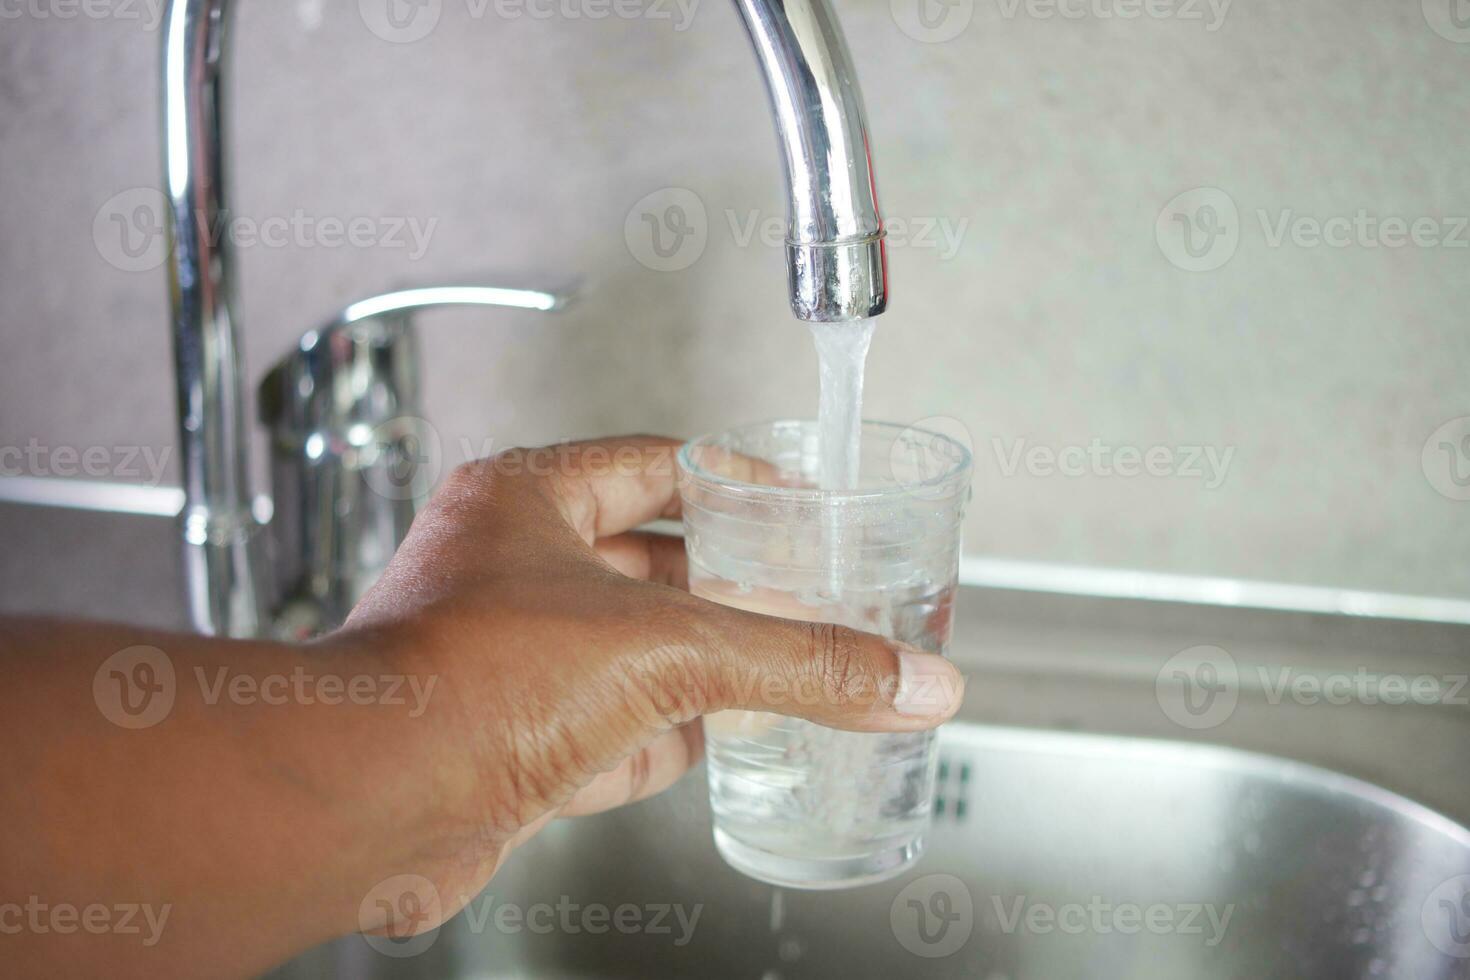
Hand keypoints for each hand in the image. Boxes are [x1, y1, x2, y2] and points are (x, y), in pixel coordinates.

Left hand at [337, 434, 965, 937]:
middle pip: (650, 566)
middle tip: (803, 600)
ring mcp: (501, 657)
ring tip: (774, 673)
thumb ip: (800, 663)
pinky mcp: (501, 739)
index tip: (794, 505)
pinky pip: (603, 728)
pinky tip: (702, 751)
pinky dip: (657, 741)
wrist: (364, 807)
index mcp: (527, 501)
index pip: (656, 466)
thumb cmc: (461, 685)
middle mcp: (506, 571)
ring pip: (628, 653)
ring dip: (698, 670)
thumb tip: (908, 679)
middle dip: (729, 589)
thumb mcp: (668, 652)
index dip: (735, 483)